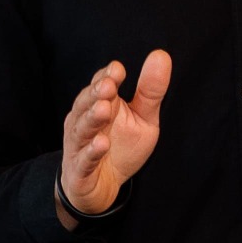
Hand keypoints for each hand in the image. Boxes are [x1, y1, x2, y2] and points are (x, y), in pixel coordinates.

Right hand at [59, 51, 168, 221]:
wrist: (101, 187)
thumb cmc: (120, 147)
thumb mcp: (142, 118)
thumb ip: (150, 91)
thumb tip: (161, 55)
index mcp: (98, 104)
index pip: (99, 85)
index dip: (107, 77)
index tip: (118, 69)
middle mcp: (84, 121)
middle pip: (86, 104)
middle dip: (96, 94)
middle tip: (108, 86)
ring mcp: (79, 146)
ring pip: (82, 130)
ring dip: (92, 119)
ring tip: (103, 110)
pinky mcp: (80, 170)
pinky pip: (84, 160)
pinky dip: (91, 152)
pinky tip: (101, 144)